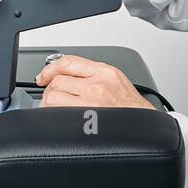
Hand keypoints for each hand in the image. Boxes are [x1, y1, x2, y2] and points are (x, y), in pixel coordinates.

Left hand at [35, 54, 155, 109]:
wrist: (144, 125)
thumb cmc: (130, 107)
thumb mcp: (114, 79)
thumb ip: (91, 73)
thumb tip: (65, 73)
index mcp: (103, 72)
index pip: (67, 62)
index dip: (49, 69)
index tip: (43, 77)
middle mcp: (98, 85)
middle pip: (57, 81)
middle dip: (50, 90)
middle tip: (52, 96)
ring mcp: (92, 103)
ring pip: (54, 98)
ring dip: (50, 104)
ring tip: (56, 108)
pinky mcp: (87, 120)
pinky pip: (60, 115)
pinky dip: (55, 116)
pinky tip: (60, 118)